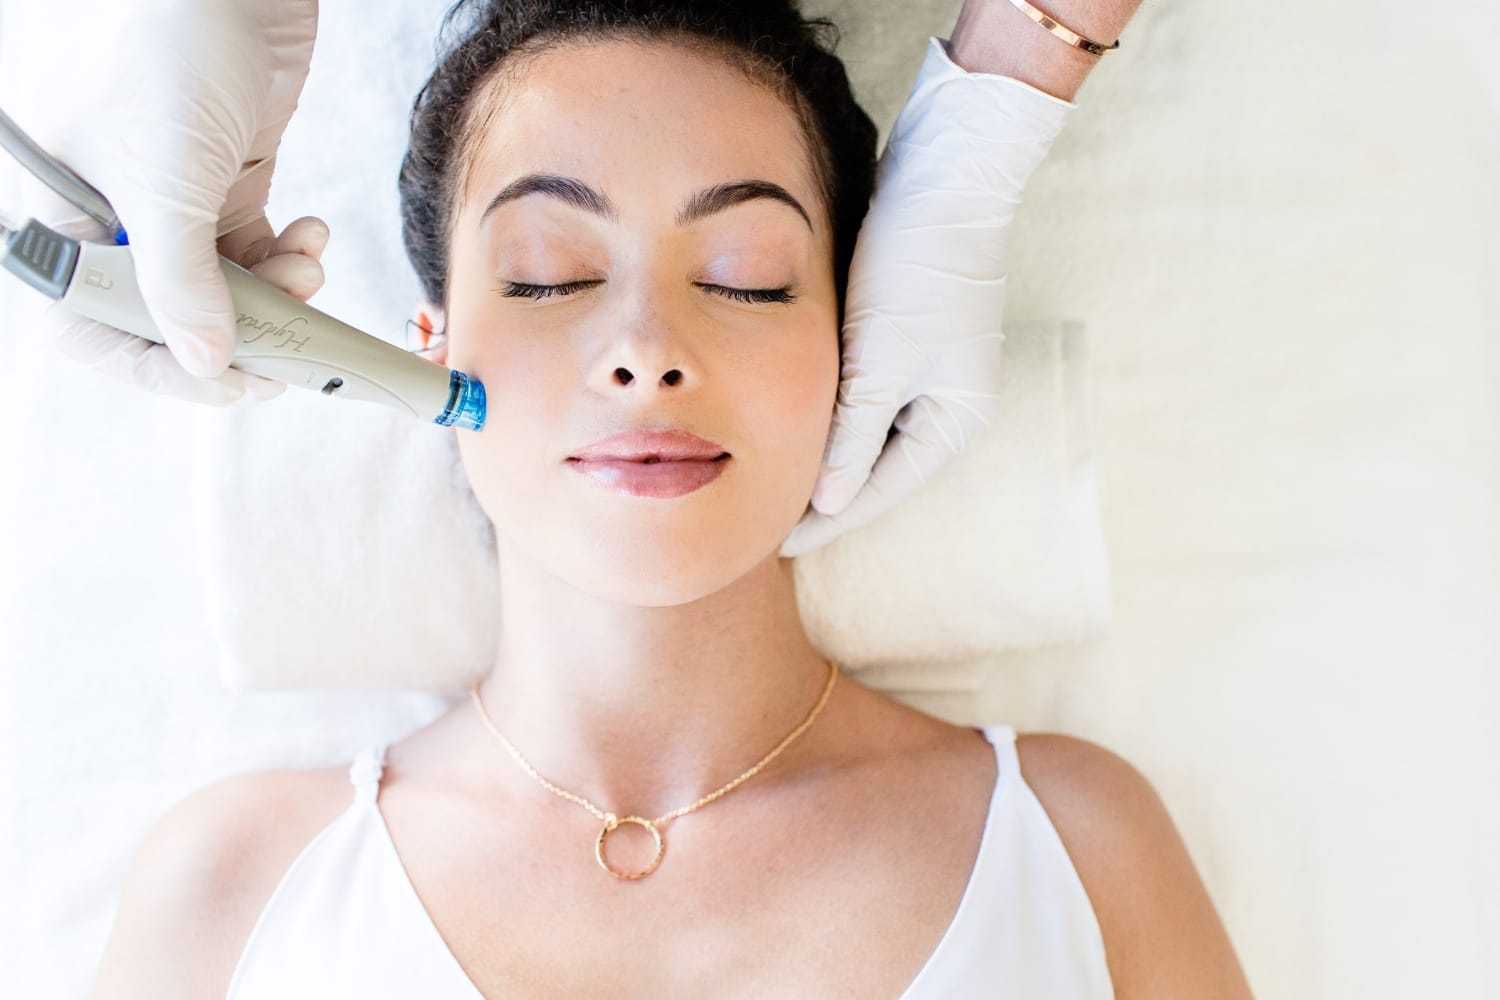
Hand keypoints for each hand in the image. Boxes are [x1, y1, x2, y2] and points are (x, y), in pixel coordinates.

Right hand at [28, 0, 317, 384]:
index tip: (231, 383)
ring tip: (307, 268)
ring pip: (226, 289)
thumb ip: (182, 285)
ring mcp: (173, 203)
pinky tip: (313, 233)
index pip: (93, 326)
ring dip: (277, 294)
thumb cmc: (173, 57)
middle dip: (238, 333)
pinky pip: (257, 251)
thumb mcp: (167, 185)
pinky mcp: (225, 184)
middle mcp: (114, 219)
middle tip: (292, 351)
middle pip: (170, 316)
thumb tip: (206, 364)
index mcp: (64, 218)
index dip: (158, 368)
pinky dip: (290, 255)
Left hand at [779, 39, 1072, 557]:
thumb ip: (853, 437)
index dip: (827, 520)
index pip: (880, 490)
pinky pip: (860, 394)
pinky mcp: (905, 335)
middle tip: (760, 521)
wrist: (946, 171)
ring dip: (821, 454)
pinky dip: (827, 413)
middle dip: (822, 494)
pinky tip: (786, 422)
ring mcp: (928, 369)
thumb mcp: (882, 361)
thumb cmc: (920, 266)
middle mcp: (947, 402)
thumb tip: (829, 503)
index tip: (775, 545)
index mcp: (955, 420)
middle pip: (874, 468)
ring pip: (864, 432)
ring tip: (766, 480)